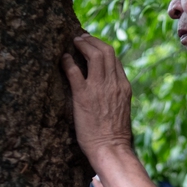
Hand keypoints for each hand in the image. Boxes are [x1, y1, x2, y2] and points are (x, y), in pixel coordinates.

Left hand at [61, 35, 133, 165]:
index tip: (92, 45)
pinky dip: (67, 61)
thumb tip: (107, 89)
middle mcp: (113, 83)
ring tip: (73, 42)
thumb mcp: (122, 109)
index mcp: (124, 87)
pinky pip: (74, 70)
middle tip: (81, 37)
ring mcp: (99, 88)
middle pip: (106, 51)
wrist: (111, 148)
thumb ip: (116, 95)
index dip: (102, 48)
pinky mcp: (83, 95)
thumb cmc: (114, 135)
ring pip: (93, 54)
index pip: (114, 59)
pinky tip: (62, 58)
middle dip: (92, 40)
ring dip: (82, 44)